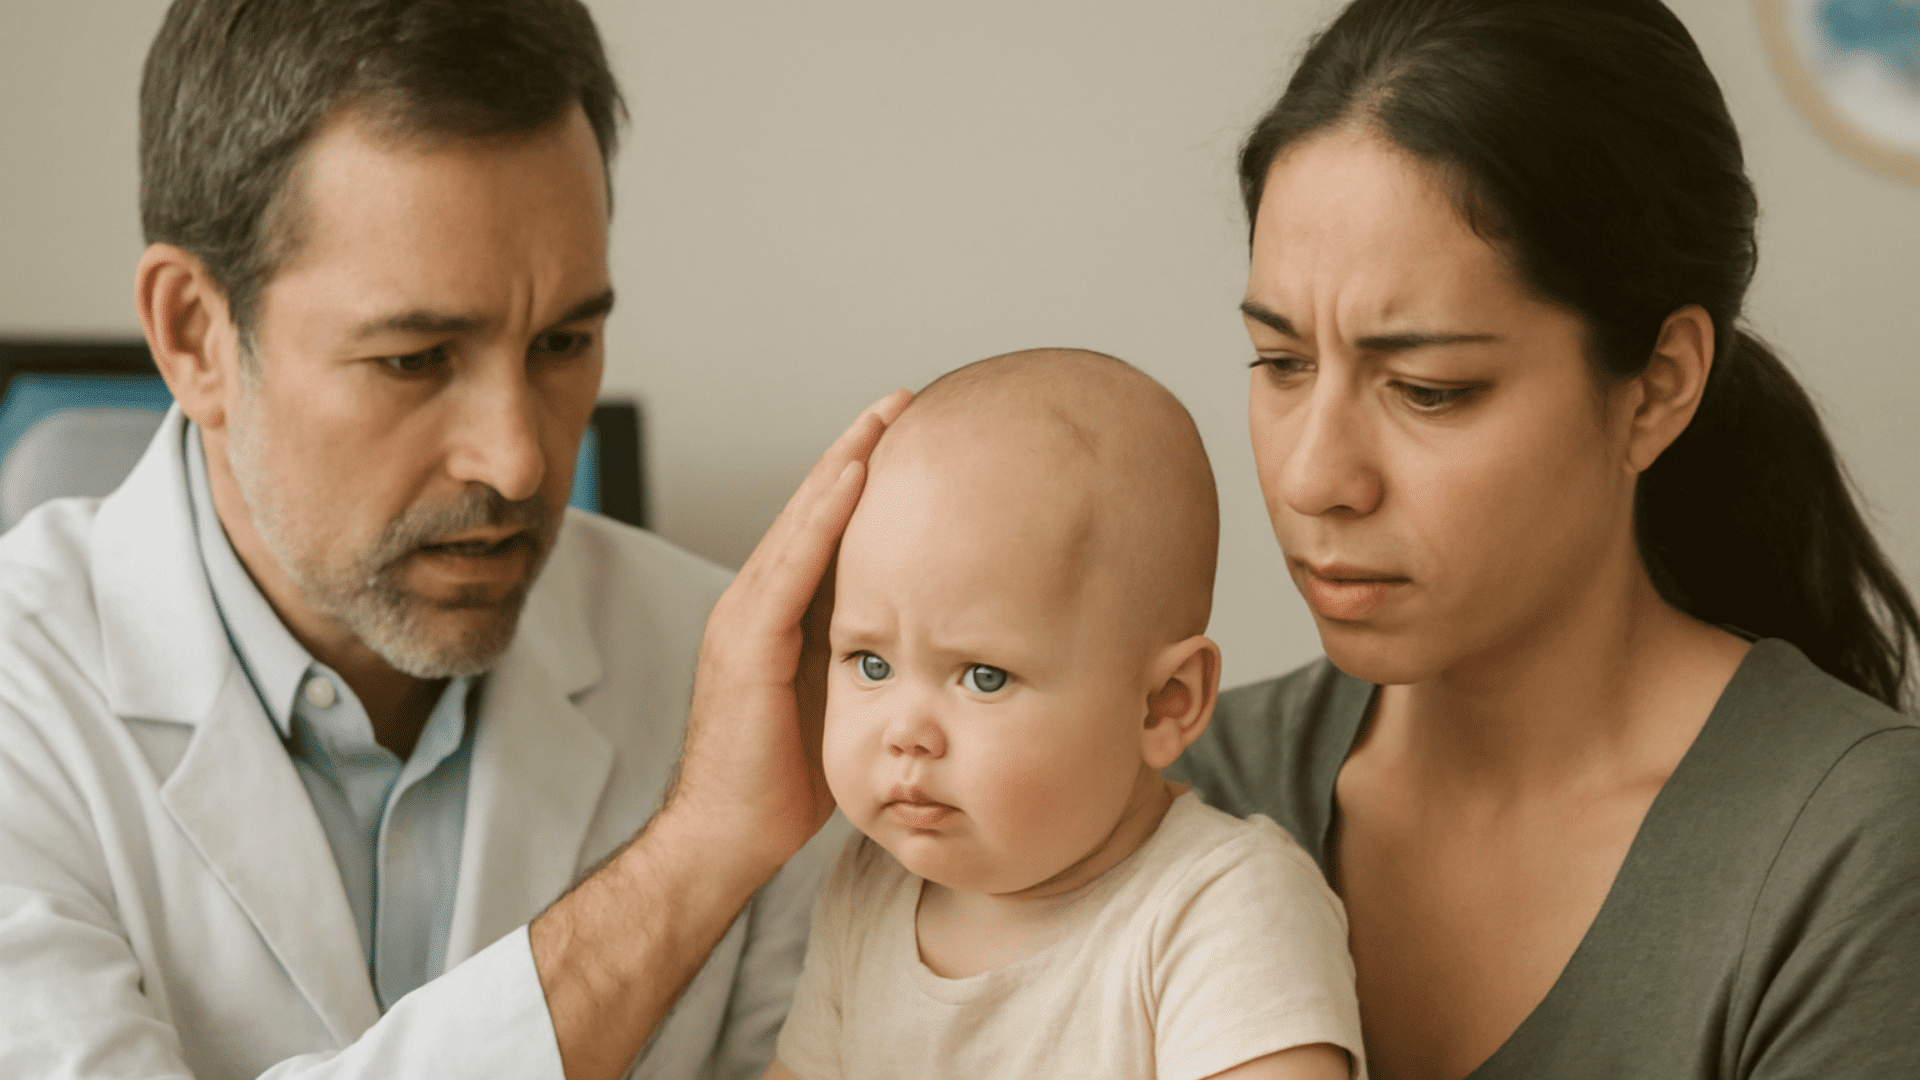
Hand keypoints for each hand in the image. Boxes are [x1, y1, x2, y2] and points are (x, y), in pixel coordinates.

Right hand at [669, 389, 912, 875]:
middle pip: (811, 507)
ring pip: (801, 520)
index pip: (821, 526)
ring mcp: (744, 617)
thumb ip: (863, 655)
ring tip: (888, 417)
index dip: (861, 475)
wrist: (723, 838)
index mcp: (773, 612)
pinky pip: (792, 564)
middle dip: (858, 449)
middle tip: (906, 402)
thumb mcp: (835, 699)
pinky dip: (823, 515)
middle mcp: (752, 601)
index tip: (907, 434)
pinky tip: (856, 475)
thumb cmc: (781, 783)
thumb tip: (930, 636)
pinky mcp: (748, 642)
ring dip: (846, 462)